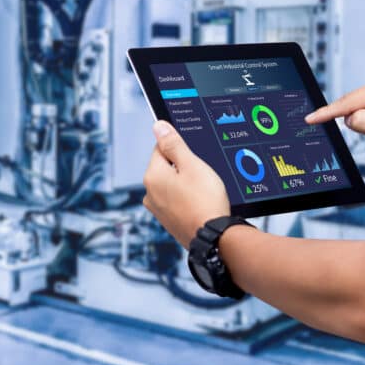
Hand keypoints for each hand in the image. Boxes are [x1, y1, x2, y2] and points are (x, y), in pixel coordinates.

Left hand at [143, 121, 230, 247]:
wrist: (215, 238)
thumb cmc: (205, 200)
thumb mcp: (192, 165)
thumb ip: (173, 144)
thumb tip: (158, 126)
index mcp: (152, 176)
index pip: (161, 148)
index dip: (180, 150)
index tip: (195, 158)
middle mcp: (149, 193)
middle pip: (166, 168)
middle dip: (183, 168)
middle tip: (202, 176)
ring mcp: (158, 210)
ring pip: (173, 185)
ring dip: (186, 185)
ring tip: (203, 192)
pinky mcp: (168, 222)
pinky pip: (177, 202)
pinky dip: (187, 200)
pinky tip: (201, 204)